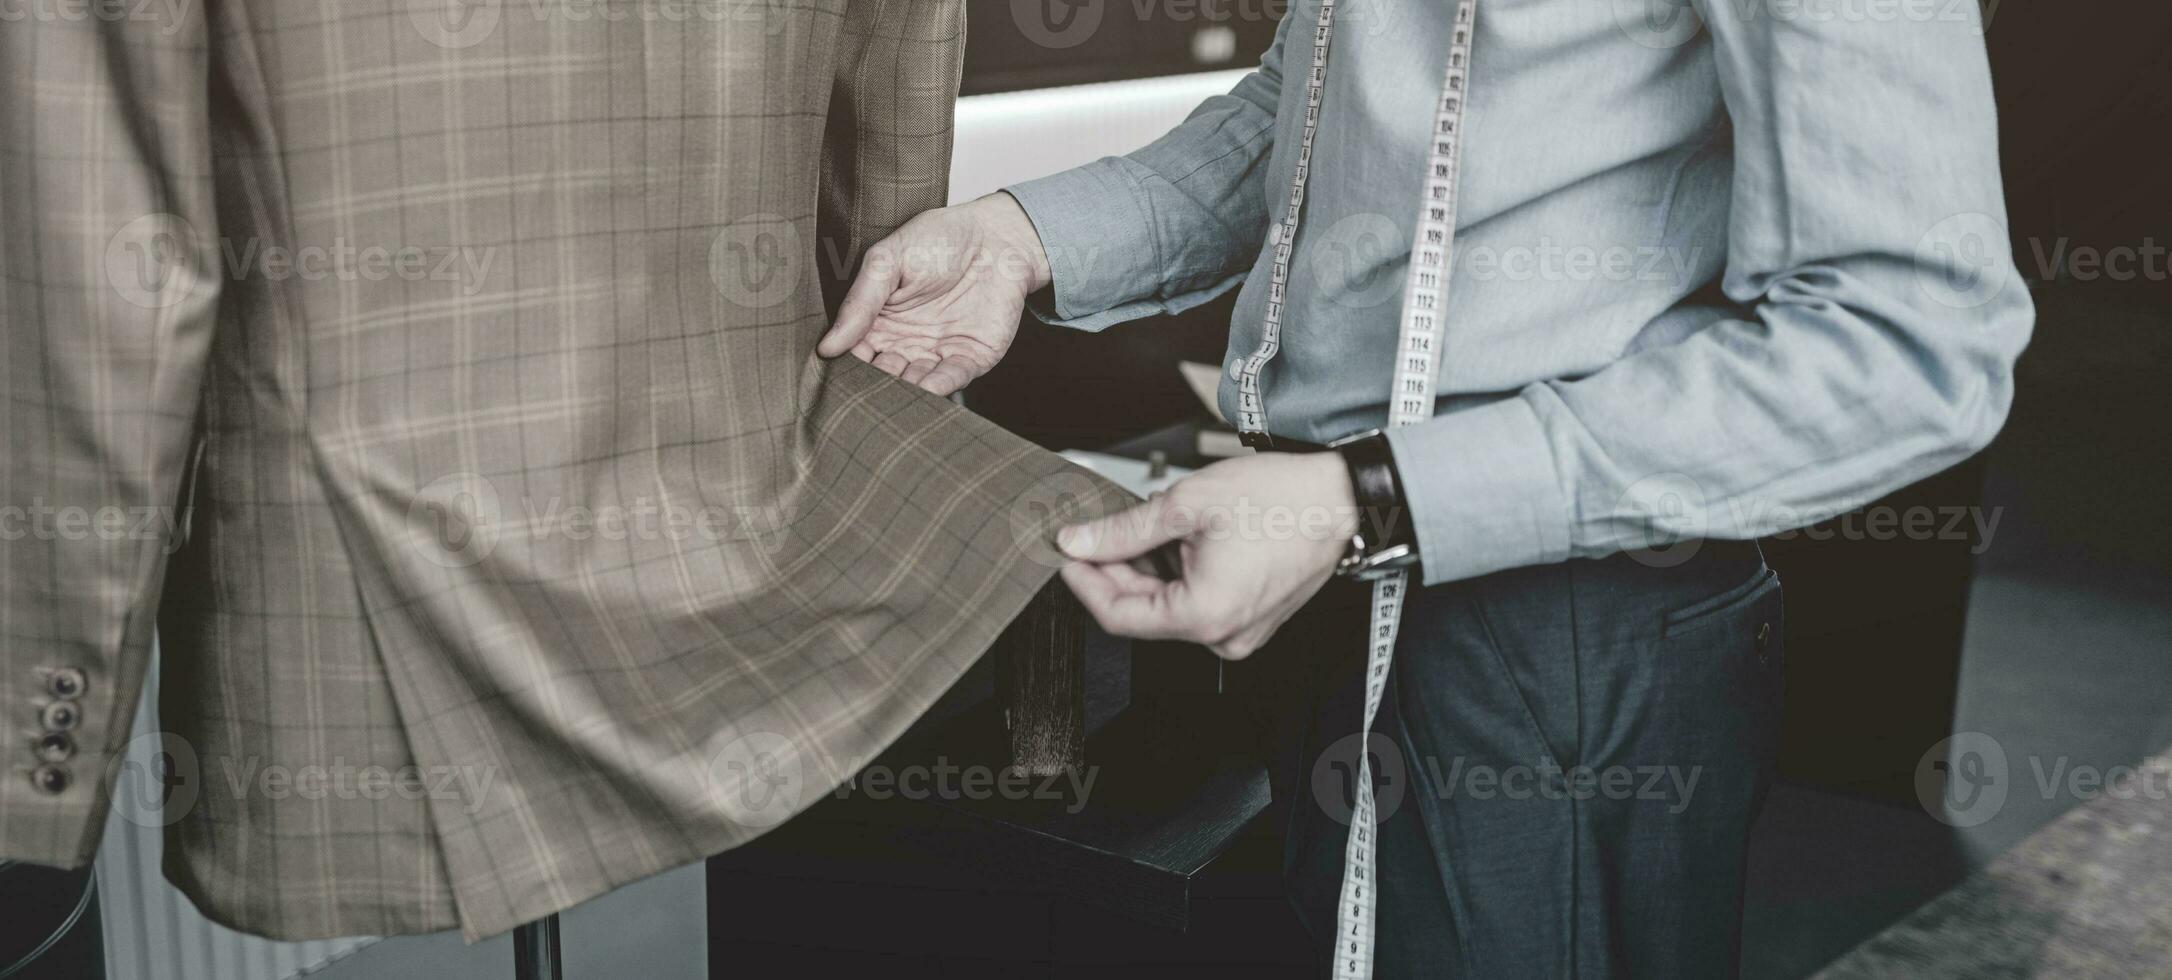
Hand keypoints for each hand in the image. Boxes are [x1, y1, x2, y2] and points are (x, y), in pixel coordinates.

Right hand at [817, 193, 1050, 395]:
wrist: (995, 235)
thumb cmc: (938, 239)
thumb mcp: (887, 261)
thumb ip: (859, 302)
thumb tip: (828, 346)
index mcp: (877, 322)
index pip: (853, 354)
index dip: (843, 366)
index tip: (834, 374)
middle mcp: (904, 343)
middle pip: (881, 377)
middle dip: (873, 385)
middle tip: (864, 388)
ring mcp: (936, 353)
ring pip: (913, 385)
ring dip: (903, 392)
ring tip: (893, 392)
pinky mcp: (969, 358)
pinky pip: (950, 380)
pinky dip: (938, 388)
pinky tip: (926, 388)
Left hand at [1056, 453, 1358, 659]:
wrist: (1341, 497)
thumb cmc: (1281, 499)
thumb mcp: (1186, 505)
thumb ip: (1123, 530)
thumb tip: (1078, 543)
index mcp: (1204, 616)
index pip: (1117, 615)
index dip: (1084, 581)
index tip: (1067, 554)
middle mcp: (1224, 636)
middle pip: (1143, 611)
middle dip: (1117, 569)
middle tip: (1101, 529)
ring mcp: (1241, 631)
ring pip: (1170, 605)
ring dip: (1150, 567)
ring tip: (1158, 522)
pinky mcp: (1252, 618)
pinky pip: (1199, 602)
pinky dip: (1181, 572)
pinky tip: (1183, 538)